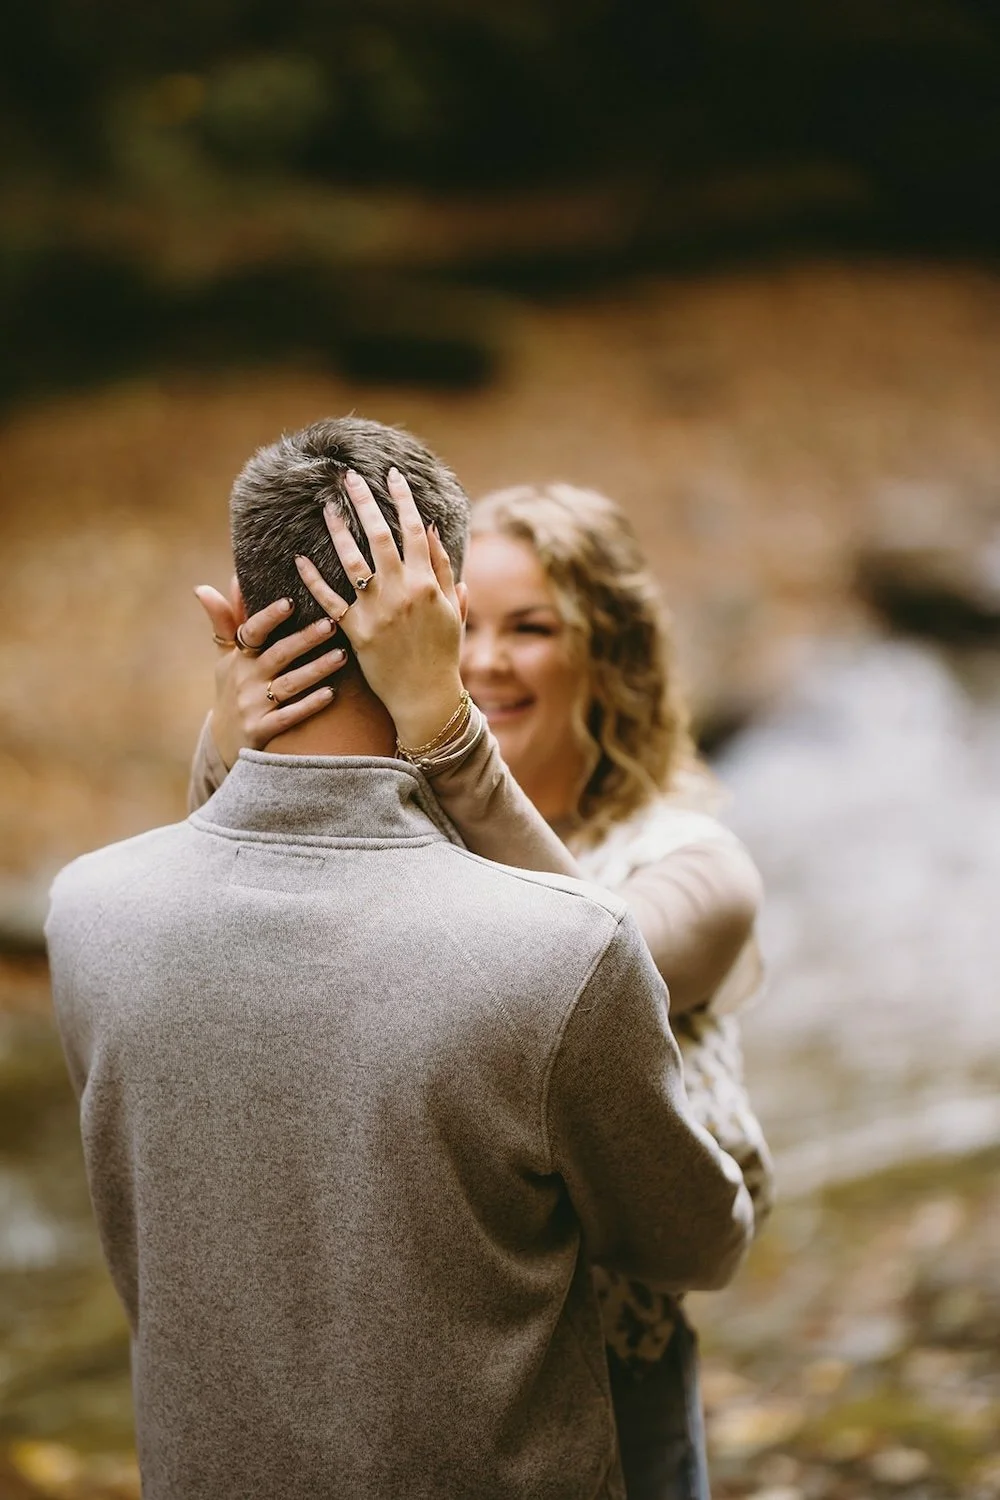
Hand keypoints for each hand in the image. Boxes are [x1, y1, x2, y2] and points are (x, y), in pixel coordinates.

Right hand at [193, 580, 347, 767]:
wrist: (223, 740)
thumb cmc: (232, 688)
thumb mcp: (225, 657)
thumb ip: (225, 620)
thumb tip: (217, 583)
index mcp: (238, 657)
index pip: (251, 632)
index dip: (269, 617)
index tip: (290, 601)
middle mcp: (245, 680)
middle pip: (278, 655)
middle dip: (305, 639)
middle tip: (332, 623)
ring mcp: (253, 706)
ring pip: (289, 685)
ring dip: (316, 670)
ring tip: (342, 656)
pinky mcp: (262, 729)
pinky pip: (289, 716)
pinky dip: (309, 705)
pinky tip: (331, 694)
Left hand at [294, 466, 466, 748]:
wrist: (425, 697)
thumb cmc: (443, 654)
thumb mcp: (453, 609)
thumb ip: (444, 568)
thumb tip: (432, 529)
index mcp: (428, 583)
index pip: (414, 530)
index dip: (402, 499)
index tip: (391, 475)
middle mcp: (402, 592)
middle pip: (380, 535)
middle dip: (364, 502)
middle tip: (349, 477)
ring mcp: (376, 611)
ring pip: (352, 560)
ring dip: (338, 530)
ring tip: (327, 507)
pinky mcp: (355, 631)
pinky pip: (329, 600)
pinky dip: (313, 579)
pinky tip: (300, 558)